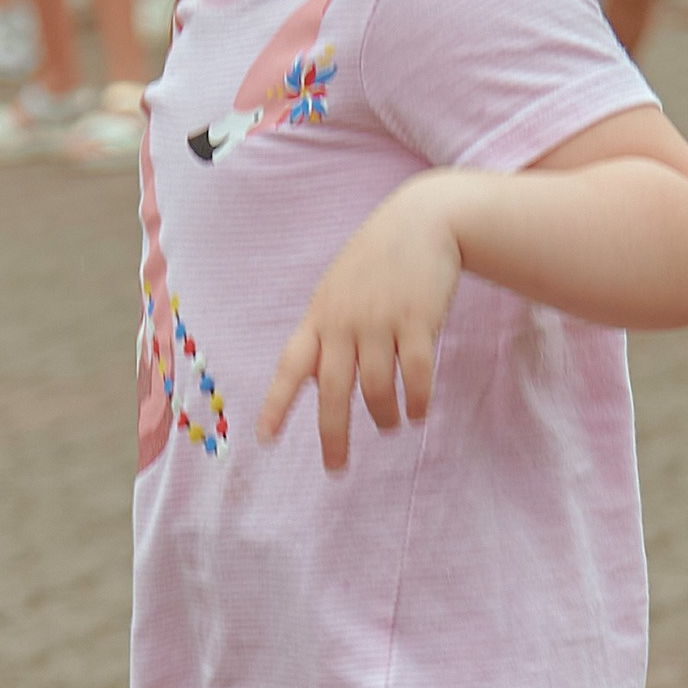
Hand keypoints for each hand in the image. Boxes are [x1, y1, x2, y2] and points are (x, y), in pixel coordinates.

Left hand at [259, 177, 464, 471]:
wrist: (422, 220)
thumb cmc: (377, 260)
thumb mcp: (338, 290)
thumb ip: (326, 331)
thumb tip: (317, 382)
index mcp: (319, 317)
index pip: (290, 366)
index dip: (277, 405)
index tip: (265, 440)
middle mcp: (344, 322)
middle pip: (332, 390)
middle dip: (333, 435)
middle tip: (336, 467)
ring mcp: (381, 321)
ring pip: (376, 387)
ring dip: (384, 416)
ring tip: (391, 426)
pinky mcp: (418, 320)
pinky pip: (416, 374)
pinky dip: (417, 400)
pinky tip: (418, 411)